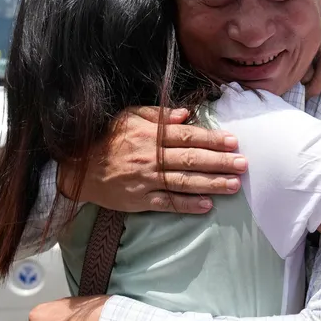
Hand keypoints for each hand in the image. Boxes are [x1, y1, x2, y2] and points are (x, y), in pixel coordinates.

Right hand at [57, 106, 246, 213]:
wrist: (77, 167)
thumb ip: (158, 114)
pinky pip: (167, 203)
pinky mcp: (139, 200)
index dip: (212, 139)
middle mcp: (150, 157)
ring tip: (233, 185)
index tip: (233, 142)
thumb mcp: (128, 116)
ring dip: (211, 184)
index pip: (187, 136)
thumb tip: (186, 114)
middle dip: (220, 162)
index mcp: (149, 135)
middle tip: (243, 164)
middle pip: (191, 159)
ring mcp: (145, 180)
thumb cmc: (106, 138)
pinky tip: (207, 206)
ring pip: (184, 182)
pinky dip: (187, 205)